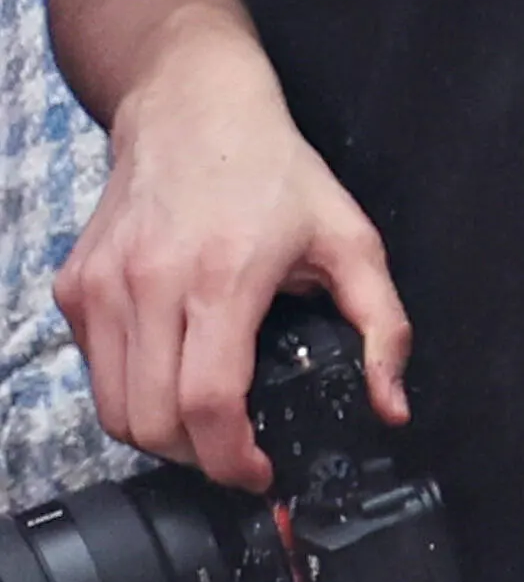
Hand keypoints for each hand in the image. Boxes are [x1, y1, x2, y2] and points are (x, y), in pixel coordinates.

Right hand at [58, 33, 410, 488]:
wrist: (191, 109)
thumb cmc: (273, 172)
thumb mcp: (351, 240)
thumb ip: (382, 327)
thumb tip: (391, 405)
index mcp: (224, 279)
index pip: (208, 405)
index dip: (231, 459)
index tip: (259, 472)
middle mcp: (151, 287)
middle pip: (153, 422)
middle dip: (197, 457)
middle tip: (235, 448)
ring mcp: (102, 289)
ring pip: (112, 410)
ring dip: (158, 434)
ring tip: (203, 420)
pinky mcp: (75, 288)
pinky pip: (93, 372)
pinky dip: (128, 390)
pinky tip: (168, 368)